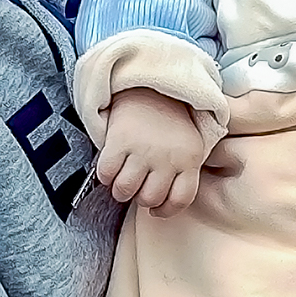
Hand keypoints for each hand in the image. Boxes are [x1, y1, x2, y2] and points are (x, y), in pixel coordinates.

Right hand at [95, 87, 208, 213]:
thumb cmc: (168, 123)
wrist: (149, 86)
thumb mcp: (188, 145)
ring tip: (122, 180)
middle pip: (149, 199)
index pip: (180, 200)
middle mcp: (168, 156)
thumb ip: (182, 174)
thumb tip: (161, 208)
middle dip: (139, 199)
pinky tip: (111, 168)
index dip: (165, 210)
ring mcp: (143, 149)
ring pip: (125, 191)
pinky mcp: (120, 140)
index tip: (156, 209)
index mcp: (190, 159)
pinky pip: (106, 173)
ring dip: (120, 191)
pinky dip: (105, 176)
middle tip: (137, 187)